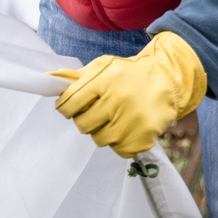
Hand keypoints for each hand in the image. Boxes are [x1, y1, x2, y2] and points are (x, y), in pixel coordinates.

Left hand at [51, 31, 206, 158]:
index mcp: (105, 79)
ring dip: (103, 131)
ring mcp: (132, 119)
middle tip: (98, 111)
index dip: (66, 107)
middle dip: (86, 119)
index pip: (70, 103)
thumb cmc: (128, 75)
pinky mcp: (144, 136)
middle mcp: (119, 99)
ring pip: (99, 139)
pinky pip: (119, 150)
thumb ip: (76, 77)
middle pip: (82, 125)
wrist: (167, 79)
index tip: (72, 106)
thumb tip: (50, 78)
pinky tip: (127, 127)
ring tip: (115, 118)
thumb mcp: (103, 67)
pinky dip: (120, 142)